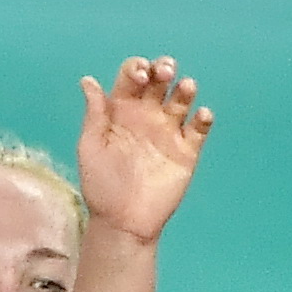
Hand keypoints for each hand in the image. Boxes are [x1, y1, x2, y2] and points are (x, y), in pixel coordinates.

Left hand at [74, 57, 210, 243]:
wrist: (123, 222)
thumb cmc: (101, 186)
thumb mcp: (91, 147)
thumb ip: (95, 114)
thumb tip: (88, 81)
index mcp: (122, 110)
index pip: (133, 76)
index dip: (138, 69)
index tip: (140, 78)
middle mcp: (147, 115)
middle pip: (160, 80)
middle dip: (165, 69)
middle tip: (166, 73)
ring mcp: (168, 132)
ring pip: (182, 99)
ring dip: (186, 89)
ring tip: (186, 89)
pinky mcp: (186, 152)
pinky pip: (199, 129)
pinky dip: (203, 118)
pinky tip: (201, 116)